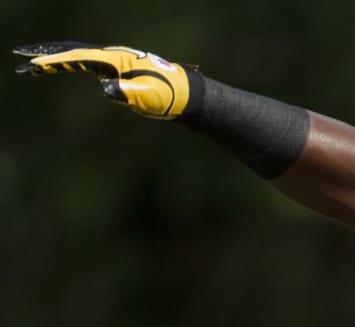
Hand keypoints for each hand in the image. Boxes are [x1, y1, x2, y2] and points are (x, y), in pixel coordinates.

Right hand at [13, 42, 194, 118]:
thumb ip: (127, 92)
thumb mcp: (148, 97)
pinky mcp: (115, 70)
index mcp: (117, 60)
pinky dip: (65, 62)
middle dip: (44, 54)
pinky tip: (53, 66)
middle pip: (72, 50)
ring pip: (76, 55)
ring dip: (52, 58)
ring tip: (27, 65)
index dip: (56, 60)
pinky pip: (83, 63)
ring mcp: (113, 62)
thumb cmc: (168, 96)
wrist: (185, 94)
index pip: (80, 57)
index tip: (35, 64)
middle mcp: (112, 57)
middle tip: (18, 57)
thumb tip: (106, 88)